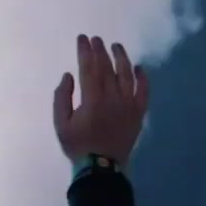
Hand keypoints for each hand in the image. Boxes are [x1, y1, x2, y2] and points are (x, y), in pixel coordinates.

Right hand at [54, 35, 148, 166]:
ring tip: (116, 46)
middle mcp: (113, 98)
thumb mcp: (61, 123)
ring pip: (127, 75)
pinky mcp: (139, 112)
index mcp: (92, 99)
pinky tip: (139, 67)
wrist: (102, 166)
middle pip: (107, 68)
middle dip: (101, 51)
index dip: (85, 51)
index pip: (89, 68)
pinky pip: (144, 91)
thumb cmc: (78, 145)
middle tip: (96, 39)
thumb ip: (62, 97)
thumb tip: (69, 75)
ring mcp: (129, 104)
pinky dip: (143, 78)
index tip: (82, 39)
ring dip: (121, 58)